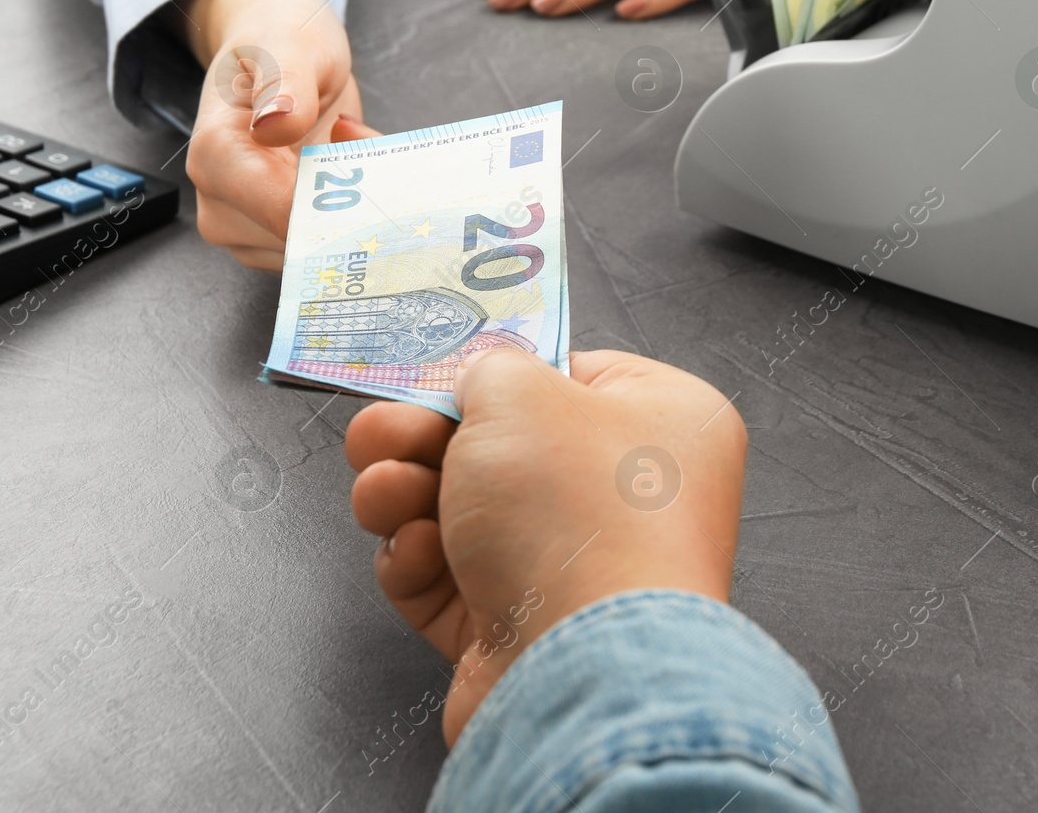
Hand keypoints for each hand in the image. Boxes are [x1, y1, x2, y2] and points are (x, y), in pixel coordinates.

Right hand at [181, 0, 378, 270]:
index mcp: (217, 156)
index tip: (376, 178)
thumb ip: (286, 80)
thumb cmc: (277, 39)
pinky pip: (322, 247)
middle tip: (365, 143)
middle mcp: (220, 204)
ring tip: (351, 147)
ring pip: (321, 248)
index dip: (338, 207)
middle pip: (306, 238)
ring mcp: (244, 230)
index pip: (281, 214)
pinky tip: (345, 171)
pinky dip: (348, 216)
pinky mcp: (270, 241)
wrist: (272, 49)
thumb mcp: (290, 41)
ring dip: (356, 209)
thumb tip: (278, 124)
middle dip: (353, 203)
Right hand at [346, 348, 745, 745]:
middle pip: (499, 448)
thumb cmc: (574, 515)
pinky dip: (419, 562)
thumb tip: (478, 387)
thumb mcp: (518, 391)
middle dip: (421, 438)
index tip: (438, 379)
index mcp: (662, 422)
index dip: (497, 377)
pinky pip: (449, 579)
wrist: (582, 666)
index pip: (569, 378)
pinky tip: (418, 553)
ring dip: (403, 493)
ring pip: (461, 512)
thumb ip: (487, 370)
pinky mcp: (520, 630)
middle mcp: (627, 496)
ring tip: (387, 493)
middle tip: (376, 433)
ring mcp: (574, 568)